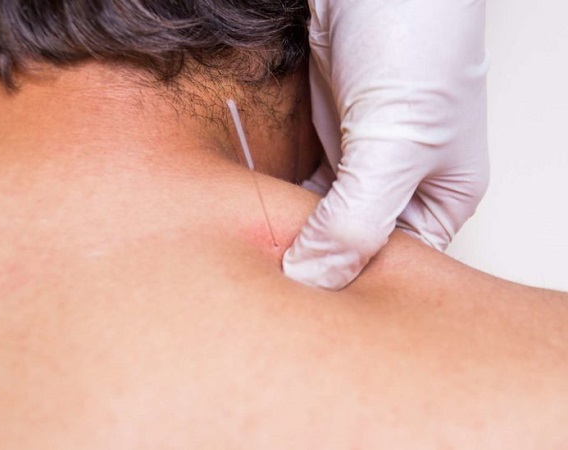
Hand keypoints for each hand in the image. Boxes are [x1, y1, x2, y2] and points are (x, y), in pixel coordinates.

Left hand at [283, 0, 489, 288]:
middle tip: (273, 279)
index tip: (302, 294)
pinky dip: (280, 201)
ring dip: (293, 230)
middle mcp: (402, 187)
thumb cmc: (416, 47)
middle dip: (318, 257)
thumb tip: (316, 277)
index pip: (394, 263)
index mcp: (440, 198)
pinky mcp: (329, 143)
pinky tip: (256, 216)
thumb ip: (356, 221)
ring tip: (257, 252)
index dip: (351, 281)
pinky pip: (301, 188)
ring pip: (323, 218)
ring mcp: (363, 164)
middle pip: (354, 243)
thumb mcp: (394, 146)